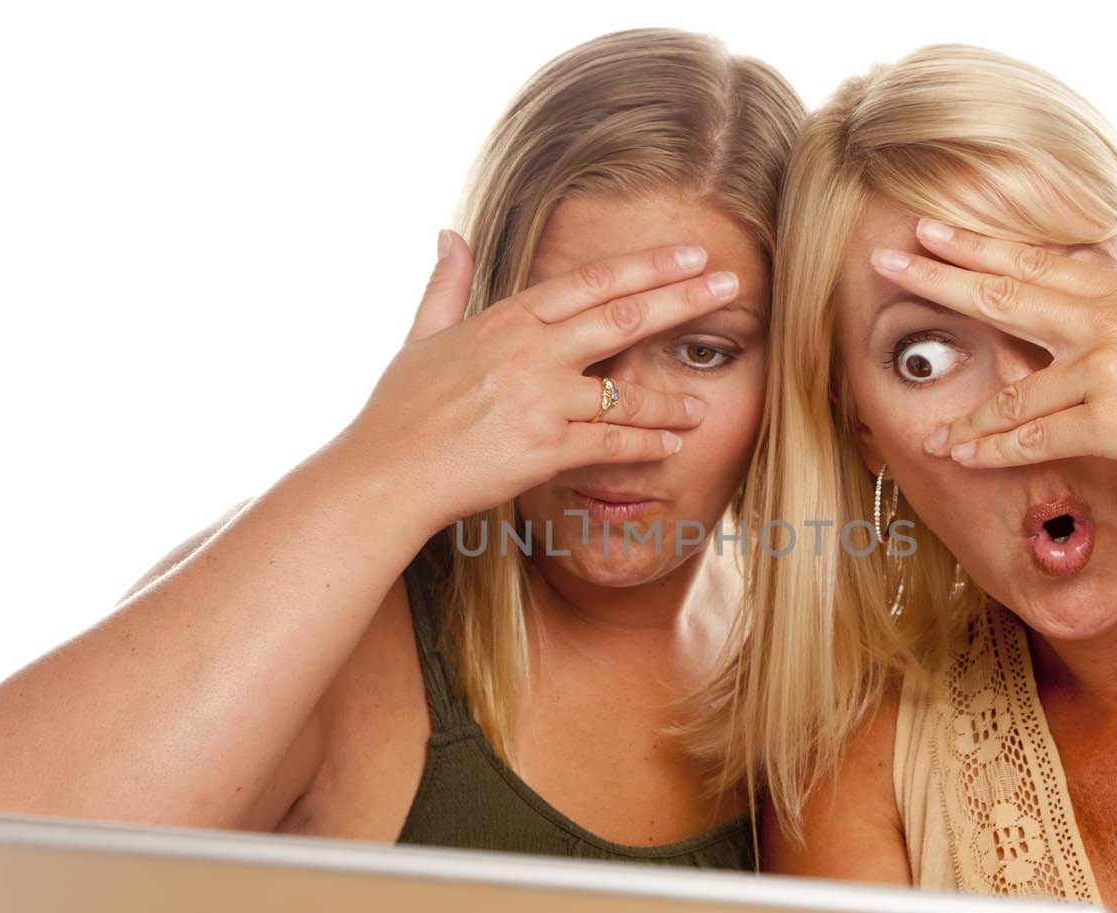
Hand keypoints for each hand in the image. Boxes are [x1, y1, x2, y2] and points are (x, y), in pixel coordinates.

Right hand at [345, 229, 739, 528]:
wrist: (385, 473)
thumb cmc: (400, 411)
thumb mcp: (421, 336)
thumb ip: (446, 285)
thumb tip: (449, 235)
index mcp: (506, 319)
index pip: (591, 281)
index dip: (646, 265)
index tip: (690, 252)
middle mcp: (530, 352)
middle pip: (624, 316)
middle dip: (684, 299)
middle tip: (731, 285)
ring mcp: (540, 400)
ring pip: (627, 392)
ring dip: (673, 396)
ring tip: (708, 400)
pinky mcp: (545, 449)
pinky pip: (611, 444)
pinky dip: (647, 444)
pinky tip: (675, 444)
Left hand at [872, 215, 1116, 485]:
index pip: (1033, 261)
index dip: (976, 246)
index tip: (929, 229)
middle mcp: (1103, 318)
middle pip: (1003, 292)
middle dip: (937, 277)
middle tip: (884, 259)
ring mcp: (1104, 366)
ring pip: (1012, 389)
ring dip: (966, 418)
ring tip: (929, 434)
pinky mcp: (1112, 416)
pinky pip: (1036, 436)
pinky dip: (994, 449)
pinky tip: (962, 456)